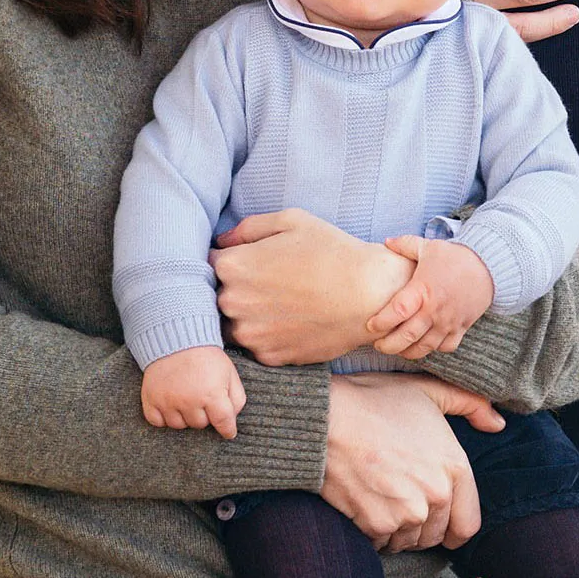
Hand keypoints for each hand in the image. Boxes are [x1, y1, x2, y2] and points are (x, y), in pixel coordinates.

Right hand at [139, 345, 245, 439]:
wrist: (177, 340)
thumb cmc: (207, 358)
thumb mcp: (230, 373)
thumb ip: (237, 399)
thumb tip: (232, 421)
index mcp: (212, 394)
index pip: (223, 423)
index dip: (228, 430)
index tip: (228, 432)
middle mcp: (189, 401)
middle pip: (200, 425)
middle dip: (204, 415)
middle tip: (202, 398)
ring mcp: (168, 402)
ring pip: (179, 426)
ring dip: (184, 416)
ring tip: (186, 398)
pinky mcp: (151, 400)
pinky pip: (158, 422)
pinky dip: (164, 417)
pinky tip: (170, 403)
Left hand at [212, 209, 412, 365]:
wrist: (369, 294)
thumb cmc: (332, 252)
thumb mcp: (291, 221)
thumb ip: (248, 228)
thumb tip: (221, 241)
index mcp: (232, 266)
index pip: (209, 264)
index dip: (228, 261)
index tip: (248, 263)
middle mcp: (232, 302)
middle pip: (217, 297)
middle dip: (237, 289)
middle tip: (269, 283)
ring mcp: (249, 333)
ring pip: (234, 324)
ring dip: (249, 316)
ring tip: (282, 303)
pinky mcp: (269, 356)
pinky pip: (256, 345)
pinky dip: (268, 335)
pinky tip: (292, 321)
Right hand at [322, 374, 505, 551]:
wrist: (325, 420)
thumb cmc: (374, 402)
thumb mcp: (428, 390)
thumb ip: (470, 404)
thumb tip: (497, 424)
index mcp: (454, 467)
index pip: (468, 525)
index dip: (453, 526)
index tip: (441, 523)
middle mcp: (436, 496)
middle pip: (436, 536)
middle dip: (423, 526)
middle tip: (403, 501)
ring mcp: (406, 513)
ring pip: (409, 542)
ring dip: (398, 530)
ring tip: (383, 498)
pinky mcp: (375, 525)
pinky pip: (381, 543)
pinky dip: (373, 532)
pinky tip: (365, 503)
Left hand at [369, 235, 496, 357]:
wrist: (489, 266)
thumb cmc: (455, 257)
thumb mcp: (428, 247)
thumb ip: (404, 245)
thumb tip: (385, 242)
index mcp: (423, 289)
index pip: (397, 311)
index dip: (381, 322)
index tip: (370, 325)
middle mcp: (435, 309)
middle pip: (407, 336)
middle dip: (388, 345)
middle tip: (378, 344)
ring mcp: (449, 322)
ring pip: (424, 347)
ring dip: (407, 352)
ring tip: (397, 348)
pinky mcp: (461, 328)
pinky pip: (445, 347)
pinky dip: (433, 349)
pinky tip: (423, 344)